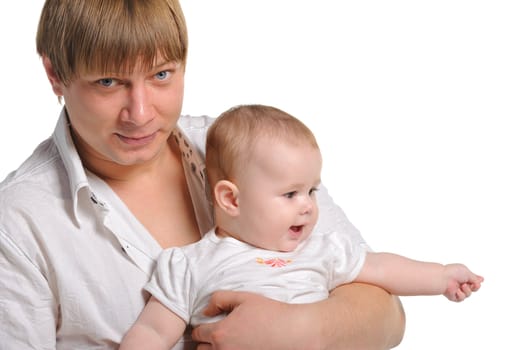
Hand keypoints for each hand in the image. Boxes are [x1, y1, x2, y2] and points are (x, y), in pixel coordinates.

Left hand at [192, 290, 311, 349]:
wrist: (295, 332)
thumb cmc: (271, 314)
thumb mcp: (244, 298)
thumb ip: (219, 299)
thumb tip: (205, 311)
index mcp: (220, 333)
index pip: (197, 334)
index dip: (202, 328)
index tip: (211, 326)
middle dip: (208, 342)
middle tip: (223, 335)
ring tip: (231, 343)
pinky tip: (241, 347)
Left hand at [443, 263, 483, 301]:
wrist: (444, 278)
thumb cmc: (454, 272)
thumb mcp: (467, 273)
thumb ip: (475, 278)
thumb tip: (482, 279)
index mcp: (463, 276)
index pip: (474, 281)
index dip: (477, 282)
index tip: (479, 280)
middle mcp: (461, 283)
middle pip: (474, 289)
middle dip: (475, 287)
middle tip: (473, 284)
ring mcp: (457, 290)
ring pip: (468, 294)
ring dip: (467, 290)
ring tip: (462, 285)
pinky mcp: (453, 296)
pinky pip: (461, 298)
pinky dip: (460, 294)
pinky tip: (456, 290)